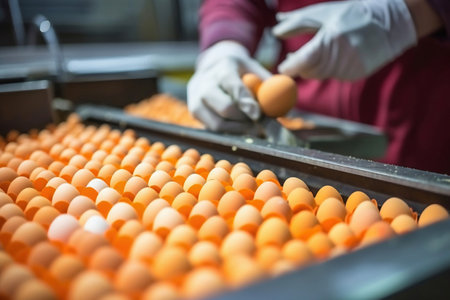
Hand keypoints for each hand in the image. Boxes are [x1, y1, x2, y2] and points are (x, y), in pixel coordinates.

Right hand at [187, 41, 270, 132]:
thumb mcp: (254, 68)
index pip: (234, 86)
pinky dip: (229, 132)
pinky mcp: (194, 111)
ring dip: (238, 130)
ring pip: (217, 123)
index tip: (258, 115)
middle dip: (245, 120)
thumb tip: (286, 106)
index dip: (246, 102)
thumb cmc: (240, 70)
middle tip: (260, 126)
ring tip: (253, 130)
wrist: (213, 65)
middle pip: (224, 108)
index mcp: (223, 67)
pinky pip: (212, 129)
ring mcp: (195, 98)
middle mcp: (204, 82)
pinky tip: (242, 130)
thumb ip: (268, 84)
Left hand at [272, 0, 416, 80]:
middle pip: (309, 71)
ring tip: (314, 52)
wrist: (394, 21)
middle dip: (299, 66)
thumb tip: (275, 32)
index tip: (282, 67)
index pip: (303, 62)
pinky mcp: (357, 74)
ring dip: (313, 67)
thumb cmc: (354, 12)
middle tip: (292, 58)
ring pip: (321, 74)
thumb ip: (298, 23)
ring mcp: (351, 67)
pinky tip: (335, 55)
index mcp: (331, 40)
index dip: (289, 67)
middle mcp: (341, 57)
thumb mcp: (325, 13)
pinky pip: (335, 75)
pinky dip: (329, 68)